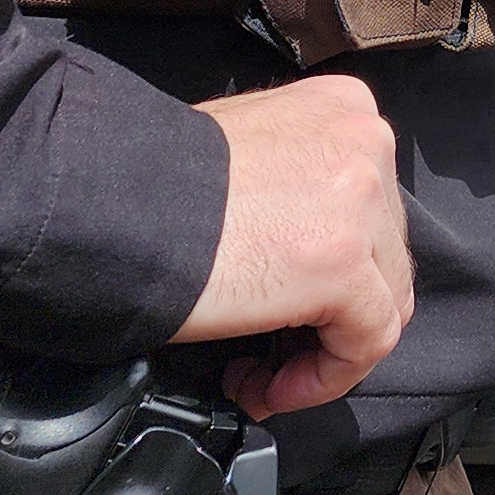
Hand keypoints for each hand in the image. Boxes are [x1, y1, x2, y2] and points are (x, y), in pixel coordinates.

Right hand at [172, 74, 412, 420]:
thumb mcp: (245, 151)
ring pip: (383, 302)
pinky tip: (262, 386)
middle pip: (383, 257)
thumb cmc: (150, 182)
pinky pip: (366, 341)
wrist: (110, 203)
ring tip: (256, 375)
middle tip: (263, 354)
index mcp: (342, 109)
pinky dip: (322, 379)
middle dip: (328, 317)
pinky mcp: (343, 263)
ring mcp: (362, 201)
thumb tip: (300, 243)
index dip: (331, 273)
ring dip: (319, 354)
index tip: (280, 310)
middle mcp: (366, 143)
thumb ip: (294, 182)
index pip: (371, 209)